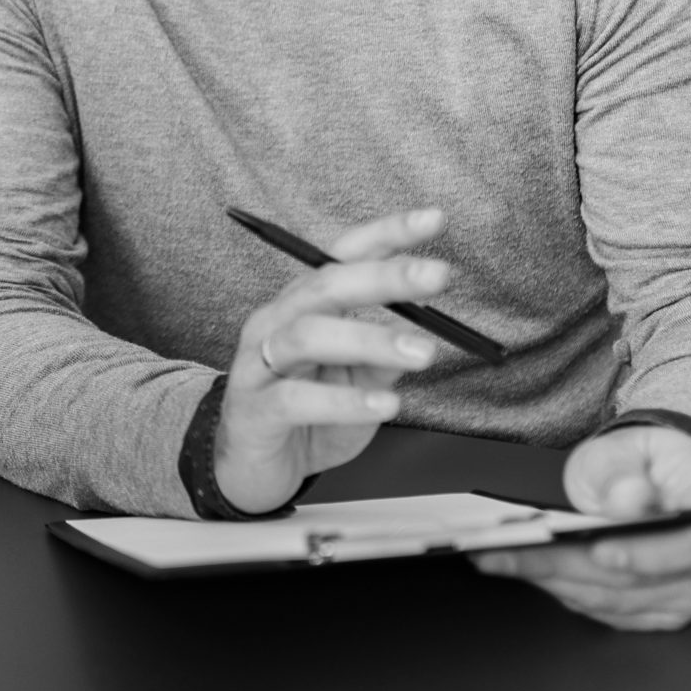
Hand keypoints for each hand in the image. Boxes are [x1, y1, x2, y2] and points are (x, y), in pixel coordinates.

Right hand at [211, 207, 449, 513]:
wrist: (252, 470)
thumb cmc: (307, 417)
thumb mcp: (358, 381)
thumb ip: (383, 356)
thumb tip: (425, 333)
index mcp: (304, 306)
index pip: (341, 255)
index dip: (386, 234)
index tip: (434, 220)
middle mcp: (276, 323)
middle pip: (324, 284)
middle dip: (383, 276)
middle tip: (438, 276)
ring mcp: (258, 364)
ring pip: (308, 335)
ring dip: (370, 339)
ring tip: (423, 353)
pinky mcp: (254, 411)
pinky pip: (296, 399)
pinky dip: (345, 401)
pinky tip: (384, 405)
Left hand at [472, 424, 690, 630]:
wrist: (663, 480)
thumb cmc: (646, 462)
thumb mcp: (627, 446)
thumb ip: (621, 470)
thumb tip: (628, 500)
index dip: (647, 554)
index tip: (600, 551)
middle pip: (637, 578)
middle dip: (565, 564)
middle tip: (507, 551)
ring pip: (616, 600)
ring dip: (555, 581)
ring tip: (502, 559)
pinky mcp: (663, 612)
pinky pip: (610, 613)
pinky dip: (567, 592)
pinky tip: (530, 572)